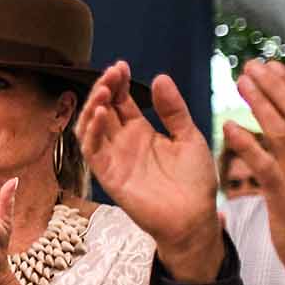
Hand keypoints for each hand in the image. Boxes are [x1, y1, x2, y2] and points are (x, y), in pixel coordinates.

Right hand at [77, 63, 223, 279]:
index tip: (121, 66)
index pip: (121, 101)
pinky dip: (91, 131)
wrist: (194, 218)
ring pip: (89, 127)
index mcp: (141, 132)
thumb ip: (174, 110)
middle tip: (112, 72)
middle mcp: (122, 142)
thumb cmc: (194, 182)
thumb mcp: (189, 137)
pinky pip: (91, 150)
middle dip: (103, 88)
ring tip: (103, 89)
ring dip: (92, 106)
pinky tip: (101, 113)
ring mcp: (113, 158)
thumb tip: (159, 77)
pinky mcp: (108, 175)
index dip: (117, 82)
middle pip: (102, 109)